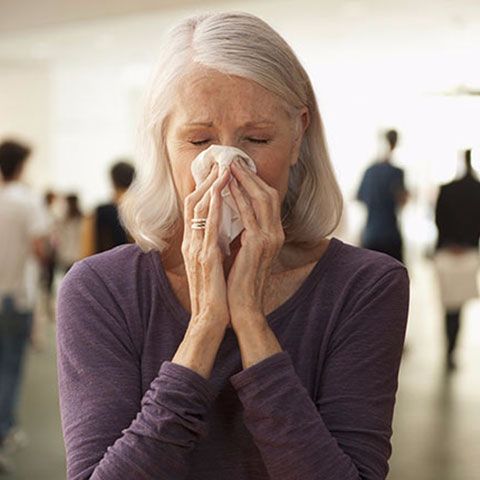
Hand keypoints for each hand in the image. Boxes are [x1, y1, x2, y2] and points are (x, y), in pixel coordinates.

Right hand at [181, 164, 230, 330]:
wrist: (210, 319)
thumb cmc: (215, 292)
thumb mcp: (212, 264)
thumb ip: (212, 245)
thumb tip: (221, 229)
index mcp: (193, 244)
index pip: (194, 208)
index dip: (204, 186)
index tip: (217, 170)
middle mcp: (190, 242)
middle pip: (192, 201)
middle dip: (206, 179)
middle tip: (219, 160)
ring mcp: (195, 249)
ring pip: (198, 209)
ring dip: (210, 186)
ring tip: (222, 167)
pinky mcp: (205, 258)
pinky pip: (208, 226)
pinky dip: (213, 206)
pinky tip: (220, 191)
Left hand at [227, 159, 284, 329]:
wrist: (242, 306)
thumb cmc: (239, 280)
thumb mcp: (244, 252)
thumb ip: (244, 232)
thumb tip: (232, 212)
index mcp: (273, 235)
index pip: (267, 200)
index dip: (253, 182)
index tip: (238, 168)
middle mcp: (276, 234)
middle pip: (267, 194)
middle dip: (249, 176)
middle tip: (233, 160)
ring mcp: (270, 238)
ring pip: (260, 199)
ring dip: (244, 181)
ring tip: (229, 166)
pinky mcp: (258, 244)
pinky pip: (248, 214)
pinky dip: (238, 198)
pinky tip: (227, 187)